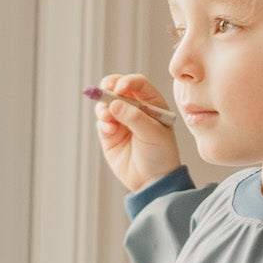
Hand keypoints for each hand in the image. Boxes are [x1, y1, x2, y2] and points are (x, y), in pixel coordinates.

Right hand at [94, 72, 182, 191]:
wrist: (152, 181)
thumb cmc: (160, 155)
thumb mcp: (152, 134)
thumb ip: (134, 117)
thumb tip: (114, 104)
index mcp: (152, 103)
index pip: (137, 83)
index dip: (126, 82)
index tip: (119, 90)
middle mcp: (135, 108)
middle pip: (117, 88)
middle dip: (109, 87)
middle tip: (104, 91)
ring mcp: (121, 120)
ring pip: (106, 103)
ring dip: (104, 107)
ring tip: (107, 118)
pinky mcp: (109, 133)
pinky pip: (101, 121)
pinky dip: (102, 123)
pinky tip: (110, 131)